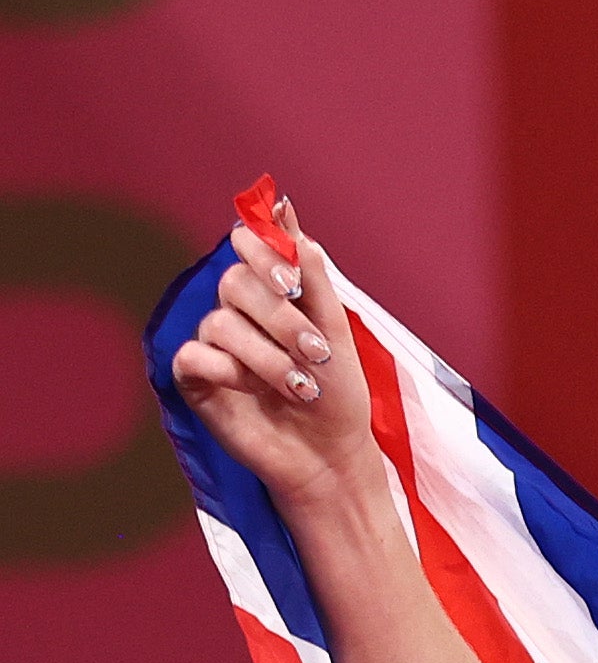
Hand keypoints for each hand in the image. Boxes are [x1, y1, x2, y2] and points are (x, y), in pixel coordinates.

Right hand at [166, 204, 384, 518]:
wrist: (332, 456)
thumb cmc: (337, 395)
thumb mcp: (334, 329)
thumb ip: (310, 272)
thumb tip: (284, 207)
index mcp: (271, 294)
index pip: (248, 247)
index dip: (262, 251)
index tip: (292, 281)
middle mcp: (238, 312)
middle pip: (235, 283)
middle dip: (282, 318)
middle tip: (317, 351)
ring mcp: (214, 344)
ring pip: (220, 322)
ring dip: (269, 357)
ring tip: (303, 388)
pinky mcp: (195, 378)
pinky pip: (194, 356)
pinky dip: (230, 372)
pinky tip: (254, 392)